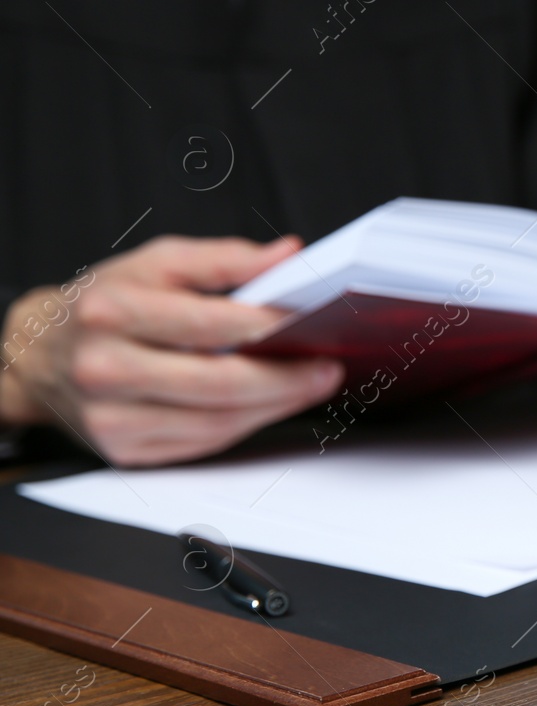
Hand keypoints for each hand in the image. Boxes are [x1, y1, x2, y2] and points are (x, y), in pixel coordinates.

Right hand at [0, 236, 342, 466]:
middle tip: (325, 369)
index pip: (211, 325)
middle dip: (285, 380)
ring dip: (274, 407)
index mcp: (111, 312)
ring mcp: (111, 417)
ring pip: (217, 422)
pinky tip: (268, 406)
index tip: (310, 324)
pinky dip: (244, 425)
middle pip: (219, 384)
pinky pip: (202, 444)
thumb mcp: (157, 262)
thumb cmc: (104, 302)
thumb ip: (226, 259)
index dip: (270, 327)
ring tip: (308, 386)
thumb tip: (287, 255)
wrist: (41, 352)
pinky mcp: (124, 450)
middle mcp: (106, 368)